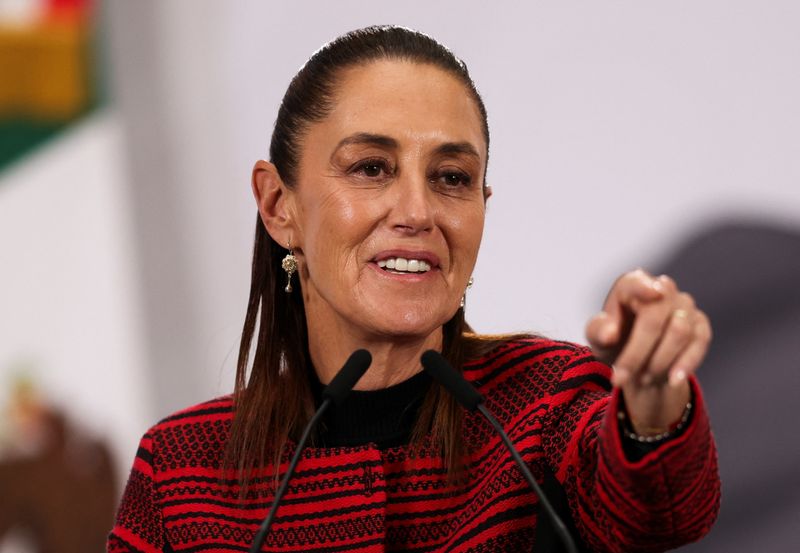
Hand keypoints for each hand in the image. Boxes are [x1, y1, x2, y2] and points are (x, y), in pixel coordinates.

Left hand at [585, 269, 711, 433]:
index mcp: (631, 285)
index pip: (635, 282)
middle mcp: (662, 289)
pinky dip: (686, 363)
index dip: (644, 287)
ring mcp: (684, 305)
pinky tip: (672, 380)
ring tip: (642, 379)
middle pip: (654, 318)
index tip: (653, 293)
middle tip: (620, 378)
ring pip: (679, 331)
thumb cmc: (615, 342)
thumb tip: (609, 334)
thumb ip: (597, 332)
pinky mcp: (700, 324)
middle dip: (636, 353)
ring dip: (659, 361)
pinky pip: (699, 342)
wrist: (639, 362)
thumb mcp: (598, 339)